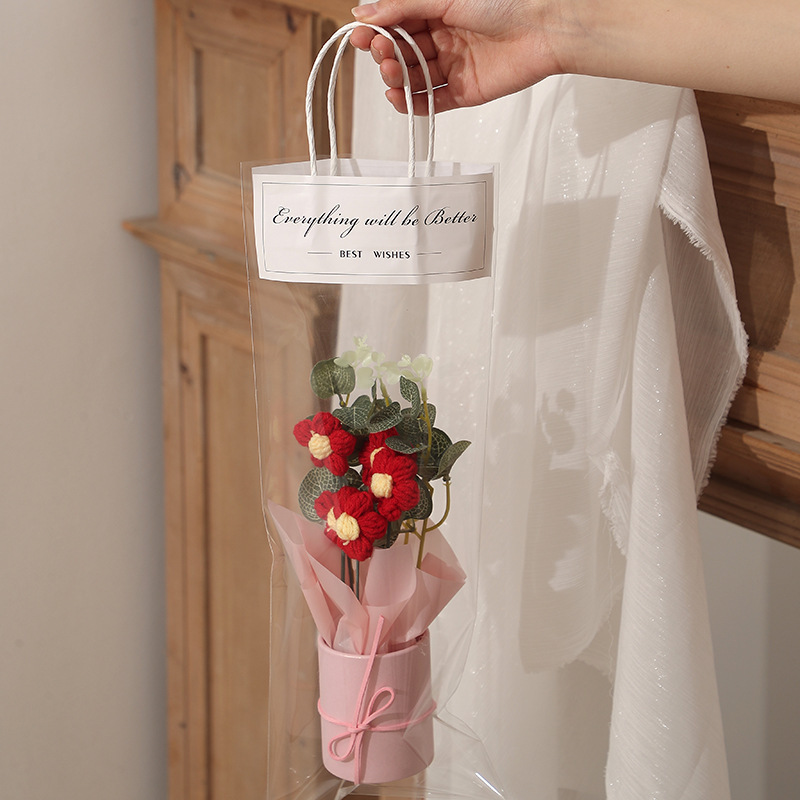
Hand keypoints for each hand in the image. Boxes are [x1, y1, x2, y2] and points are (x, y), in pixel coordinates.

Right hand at [349, 0, 569, 113]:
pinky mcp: (466, 91)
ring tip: (392, 76)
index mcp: (438, 10)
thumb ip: (403, 7)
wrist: (544, 29)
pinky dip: (415, 105)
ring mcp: (454, 66)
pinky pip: (434, 102)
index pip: (398, 24)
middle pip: (403, 53)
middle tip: (382, 54)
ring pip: (415, 79)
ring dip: (397, 80)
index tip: (360, 36)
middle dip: (387, 56)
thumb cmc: (506, 2)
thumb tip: (365, 11)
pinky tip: (400, 100)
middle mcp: (445, 38)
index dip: (377, 31)